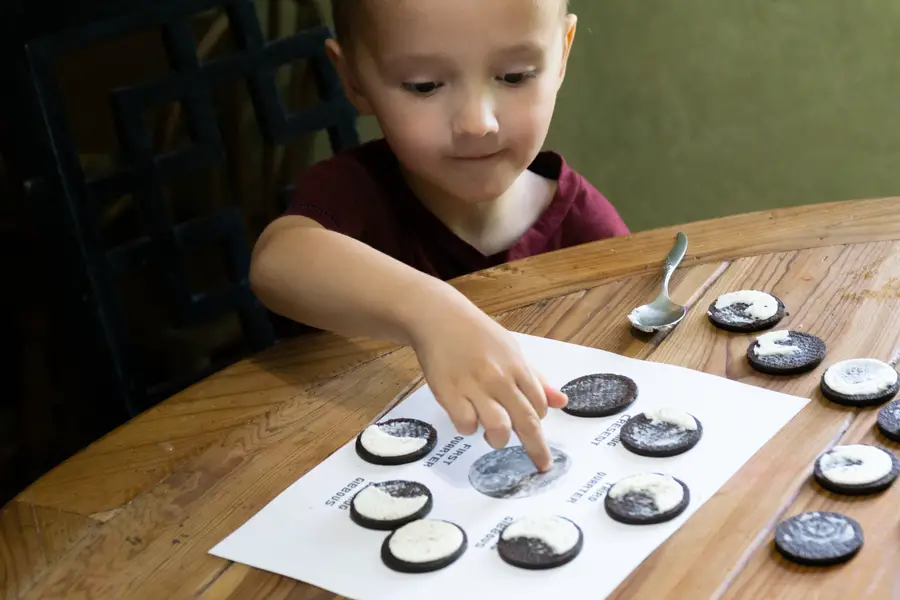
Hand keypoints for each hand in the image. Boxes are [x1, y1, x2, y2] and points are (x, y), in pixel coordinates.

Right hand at [409, 301, 567, 471]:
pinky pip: (466, 424)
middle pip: (527, 422)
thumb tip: (562, 402)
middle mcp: (499, 378)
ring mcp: (474, 386)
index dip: (539, 422)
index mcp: (517, 367)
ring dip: (499, 440)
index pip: (540, 405)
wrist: (439, 318)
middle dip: (537, 449)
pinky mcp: (449, 393)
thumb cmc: (476, 335)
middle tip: (541, 465)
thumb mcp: (512, 350)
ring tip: (494, 436)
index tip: (535, 432)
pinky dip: (469, 428)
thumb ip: (535, 379)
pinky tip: (467, 417)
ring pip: (498, 428)